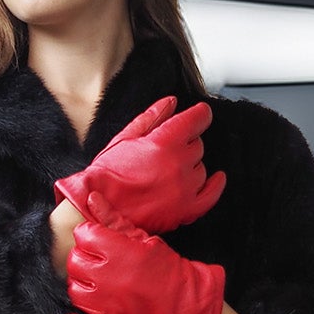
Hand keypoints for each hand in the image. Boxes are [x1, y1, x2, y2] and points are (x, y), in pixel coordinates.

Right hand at [54, 95, 226, 234]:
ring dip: (190, 166)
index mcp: (165, 142)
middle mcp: (179, 164)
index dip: (198, 115)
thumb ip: (151, 118)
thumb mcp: (125, 138)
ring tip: (166, 173)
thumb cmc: (106, 175)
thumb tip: (171, 102)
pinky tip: (216, 179)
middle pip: (197, 145)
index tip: (198, 115)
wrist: (97, 208)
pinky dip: (215, 186)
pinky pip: (210, 196)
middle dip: (185, 144)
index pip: (198, 119)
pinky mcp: (185, 210)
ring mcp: (184, 188)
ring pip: (201, 168)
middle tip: (164, 153)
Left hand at [56, 187, 225, 313]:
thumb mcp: (142, 237)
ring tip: (96, 284)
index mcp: (116, 250)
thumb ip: (113, 220)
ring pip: (75, 291)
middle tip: (98, 262)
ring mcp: (106, 302)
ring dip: (81, 287)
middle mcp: (106, 275)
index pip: (83, 235)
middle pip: (75, 262)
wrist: (185, 302)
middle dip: (83, 259)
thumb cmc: (166, 268)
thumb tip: (91, 199)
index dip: (89, 236)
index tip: (98, 239)